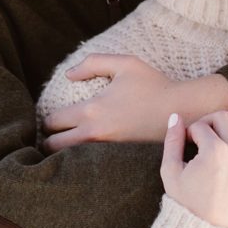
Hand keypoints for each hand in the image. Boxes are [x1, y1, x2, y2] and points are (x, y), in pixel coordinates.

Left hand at [42, 54, 175, 150]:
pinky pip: (90, 164)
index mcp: (92, 109)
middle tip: (52, 135)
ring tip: (65, 144)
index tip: (50, 118)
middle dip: (48, 140)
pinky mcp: (118, 159)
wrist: (181, 111)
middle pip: (54, 147)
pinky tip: (86, 152)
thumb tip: (68, 75)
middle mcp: (95, 133)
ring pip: (69, 159)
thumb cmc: (154, 84)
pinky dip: (81, 160)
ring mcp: (107, 149)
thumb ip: (93, 63)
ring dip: (63, 152)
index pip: (52, 122)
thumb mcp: (125, 63)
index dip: (46, 120)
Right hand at [160, 112, 227, 227]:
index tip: (185, 142)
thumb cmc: (188, 203)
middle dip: (208, 121)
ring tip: (222, 132)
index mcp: (213, 151)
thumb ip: (172, 141)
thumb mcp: (171, 173)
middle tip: (201, 135)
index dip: (189, 131)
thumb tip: (175, 117)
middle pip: (224, 118)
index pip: (200, 126)